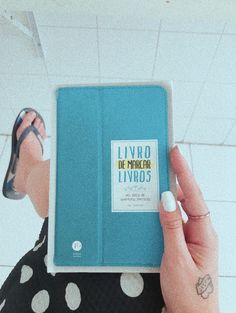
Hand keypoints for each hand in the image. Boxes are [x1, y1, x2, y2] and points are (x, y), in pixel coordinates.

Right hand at [159, 145, 218, 312]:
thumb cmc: (189, 294)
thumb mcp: (176, 258)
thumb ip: (171, 227)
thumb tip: (167, 199)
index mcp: (204, 234)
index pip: (194, 196)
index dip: (184, 173)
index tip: (175, 154)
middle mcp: (200, 232)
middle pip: (190, 198)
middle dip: (178, 177)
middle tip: (165, 159)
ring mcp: (192, 237)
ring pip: (181, 208)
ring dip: (171, 194)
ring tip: (158, 178)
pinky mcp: (183, 243)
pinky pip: (175, 221)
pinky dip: (166, 211)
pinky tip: (156, 206)